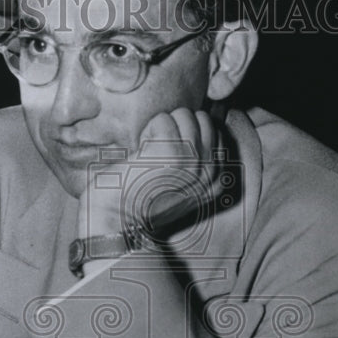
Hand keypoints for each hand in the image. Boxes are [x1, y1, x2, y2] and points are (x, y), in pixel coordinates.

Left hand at [76, 107, 217, 240]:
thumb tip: (204, 116)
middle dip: (175, 128)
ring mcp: (196, 163)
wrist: (117, 222)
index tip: (167, 161)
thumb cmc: (140, 199)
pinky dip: (146, 132)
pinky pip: (163, 119)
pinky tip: (140, 155)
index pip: (215, 131)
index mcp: (220, 180)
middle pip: (202, 119)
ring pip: (184, 115)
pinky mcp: (175, 154)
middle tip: (156, 156)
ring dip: (160, 128)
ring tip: (148, 156)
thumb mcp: (182, 181)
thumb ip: (200, 156)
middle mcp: (214, 173)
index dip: (184, 136)